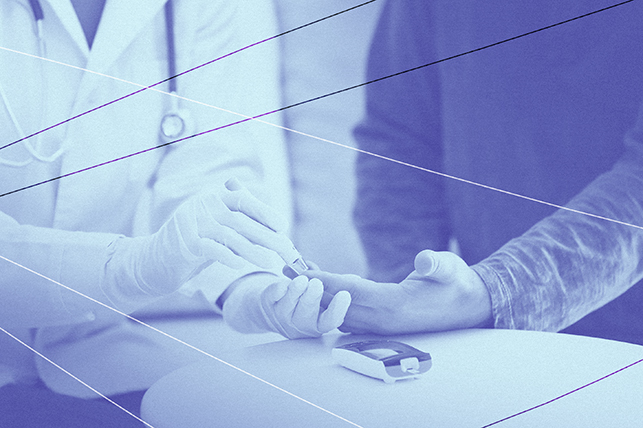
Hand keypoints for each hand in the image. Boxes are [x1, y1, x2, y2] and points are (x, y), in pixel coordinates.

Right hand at [134, 178, 292, 294]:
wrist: (154, 261)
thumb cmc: (193, 245)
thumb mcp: (217, 229)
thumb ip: (240, 223)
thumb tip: (275, 229)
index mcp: (213, 197)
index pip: (243, 199)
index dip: (264, 211)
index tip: (282, 226)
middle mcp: (202, 205)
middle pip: (241, 220)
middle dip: (267, 236)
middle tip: (286, 249)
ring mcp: (192, 222)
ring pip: (230, 236)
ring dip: (253, 251)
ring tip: (270, 263)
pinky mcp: (185, 242)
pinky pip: (212, 248)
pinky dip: (228, 256)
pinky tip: (240, 265)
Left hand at [222, 273, 351, 338]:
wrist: (277, 303)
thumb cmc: (307, 298)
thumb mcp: (323, 293)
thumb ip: (332, 285)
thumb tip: (348, 279)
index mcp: (320, 322)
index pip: (331, 320)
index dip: (338, 309)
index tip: (344, 294)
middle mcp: (302, 324)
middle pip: (308, 315)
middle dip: (312, 299)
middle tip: (316, 285)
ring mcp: (283, 317)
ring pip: (289, 307)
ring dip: (296, 292)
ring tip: (301, 280)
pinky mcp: (268, 305)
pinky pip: (273, 297)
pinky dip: (278, 289)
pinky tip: (284, 283)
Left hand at [304, 250, 492, 334]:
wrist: (470, 307)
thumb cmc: (457, 284)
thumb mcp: (450, 268)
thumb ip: (437, 265)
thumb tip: (424, 262)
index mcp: (396, 306)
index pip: (351, 293)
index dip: (327, 281)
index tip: (304, 271)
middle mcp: (383, 319)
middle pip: (337, 304)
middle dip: (312, 287)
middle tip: (288, 269)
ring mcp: (381, 324)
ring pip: (340, 310)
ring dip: (319, 293)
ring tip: (299, 273)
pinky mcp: (381, 322)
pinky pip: (349, 313)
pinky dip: (332, 299)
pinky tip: (324, 283)